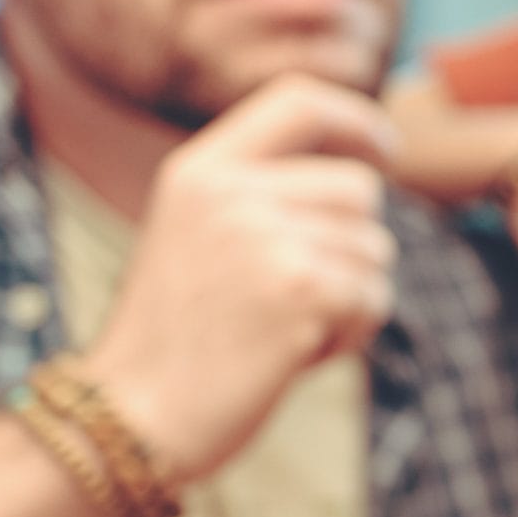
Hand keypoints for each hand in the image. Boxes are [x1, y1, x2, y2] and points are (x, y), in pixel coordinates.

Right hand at [81, 75, 397, 488]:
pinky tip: (291, 354)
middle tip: (294, 298)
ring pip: (374, 249)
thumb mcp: (199, 238)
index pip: (297, 100)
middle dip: (350, 245)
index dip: (355, 119)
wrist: (132, 416)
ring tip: (280, 328)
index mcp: (199, 170)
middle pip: (357, 187)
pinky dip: (348, 334)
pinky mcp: (303, 291)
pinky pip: (373, 299)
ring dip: (348, 297)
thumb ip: (261, 198)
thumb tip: (367, 174)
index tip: (385, 149)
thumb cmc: (178, 341)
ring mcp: (267, 238)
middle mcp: (231, 192)